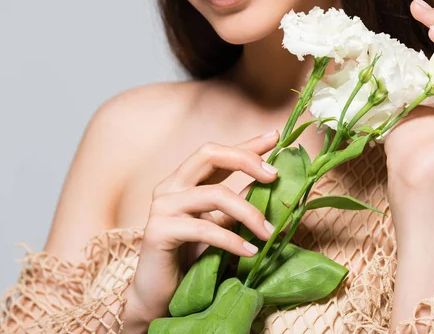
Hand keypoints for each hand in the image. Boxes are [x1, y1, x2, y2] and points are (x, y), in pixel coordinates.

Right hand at [121, 131, 279, 330]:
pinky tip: (250, 252)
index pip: (217, 153)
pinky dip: (232, 240)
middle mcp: (170, 186)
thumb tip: (271, 182)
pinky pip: (204, 228)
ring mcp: (162, 207)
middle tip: (274, 175)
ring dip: (248, 212)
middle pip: (209, 155)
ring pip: (214, 194)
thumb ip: (239, 202)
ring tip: (268, 232)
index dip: (247, 144)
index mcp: (184, 181)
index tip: (275, 136)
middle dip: (246, 159)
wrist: (159, 297)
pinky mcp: (158, 231)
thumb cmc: (192, 259)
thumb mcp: (222, 225)